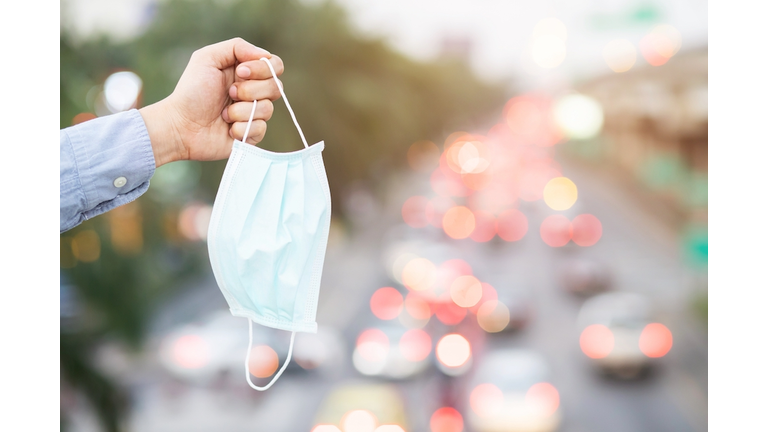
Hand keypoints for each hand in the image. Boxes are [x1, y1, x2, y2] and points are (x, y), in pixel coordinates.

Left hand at [139, 37, 283, 166]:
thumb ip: (237, 47)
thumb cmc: (191, 92)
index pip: (275, 65)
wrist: (180, 125)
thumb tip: (265, 55)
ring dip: (241, 111)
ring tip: (223, 114)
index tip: (240, 72)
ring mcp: (253, 114)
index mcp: (246, 73)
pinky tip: (227, 129)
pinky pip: (260, 129)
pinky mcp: (251, 135)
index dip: (263, 69)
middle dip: (251, 90)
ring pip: (268, 110)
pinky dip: (241, 129)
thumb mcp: (207, 58)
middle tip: (229, 93)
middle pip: (277, 87)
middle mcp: (254, 92)